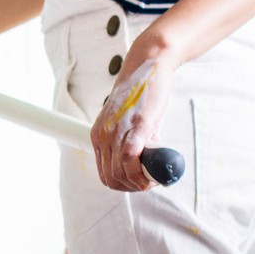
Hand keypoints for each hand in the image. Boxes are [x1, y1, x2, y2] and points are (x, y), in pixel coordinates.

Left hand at [90, 56, 174, 191]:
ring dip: (140, 183)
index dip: (123, 185)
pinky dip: (140, 173)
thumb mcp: (128, 121)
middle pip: (111, 177)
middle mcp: (104, 135)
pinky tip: (154, 177)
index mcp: (99, 135)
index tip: (140, 182)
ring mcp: (118, 130)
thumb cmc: (141, 95)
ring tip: (156, 178)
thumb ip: (131, 140)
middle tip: (151, 182)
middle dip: (132, 187)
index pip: (104, 174)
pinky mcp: (136, 125)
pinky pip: (130, 157)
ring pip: (120, 172)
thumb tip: (144, 162)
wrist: (148, 66)